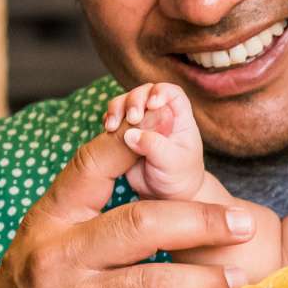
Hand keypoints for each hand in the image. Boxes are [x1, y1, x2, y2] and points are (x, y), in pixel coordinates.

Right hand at [0, 127, 256, 287]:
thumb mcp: (44, 249)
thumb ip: (88, 216)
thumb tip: (148, 163)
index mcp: (48, 224)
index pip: (90, 167)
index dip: (132, 141)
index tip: (169, 119)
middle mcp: (54, 259)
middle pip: (140, 224)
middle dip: (201, 221)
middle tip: (243, 224)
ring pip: (155, 284)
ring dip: (206, 281)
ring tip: (233, 279)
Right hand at [104, 82, 210, 200]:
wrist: (165, 195)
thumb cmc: (178, 177)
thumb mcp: (172, 163)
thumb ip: (154, 146)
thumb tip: (131, 134)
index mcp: (179, 118)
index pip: (172, 93)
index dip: (160, 92)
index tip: (152, 104)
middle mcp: (159, 115)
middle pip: (145, 93)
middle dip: (134, 101)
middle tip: (132, 119)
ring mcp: (141, 123)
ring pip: (126, 103)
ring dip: (117, 109)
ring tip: (112, 127)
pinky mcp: (125, 133)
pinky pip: (114, 119)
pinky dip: (109, 120)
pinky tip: (108, 130)